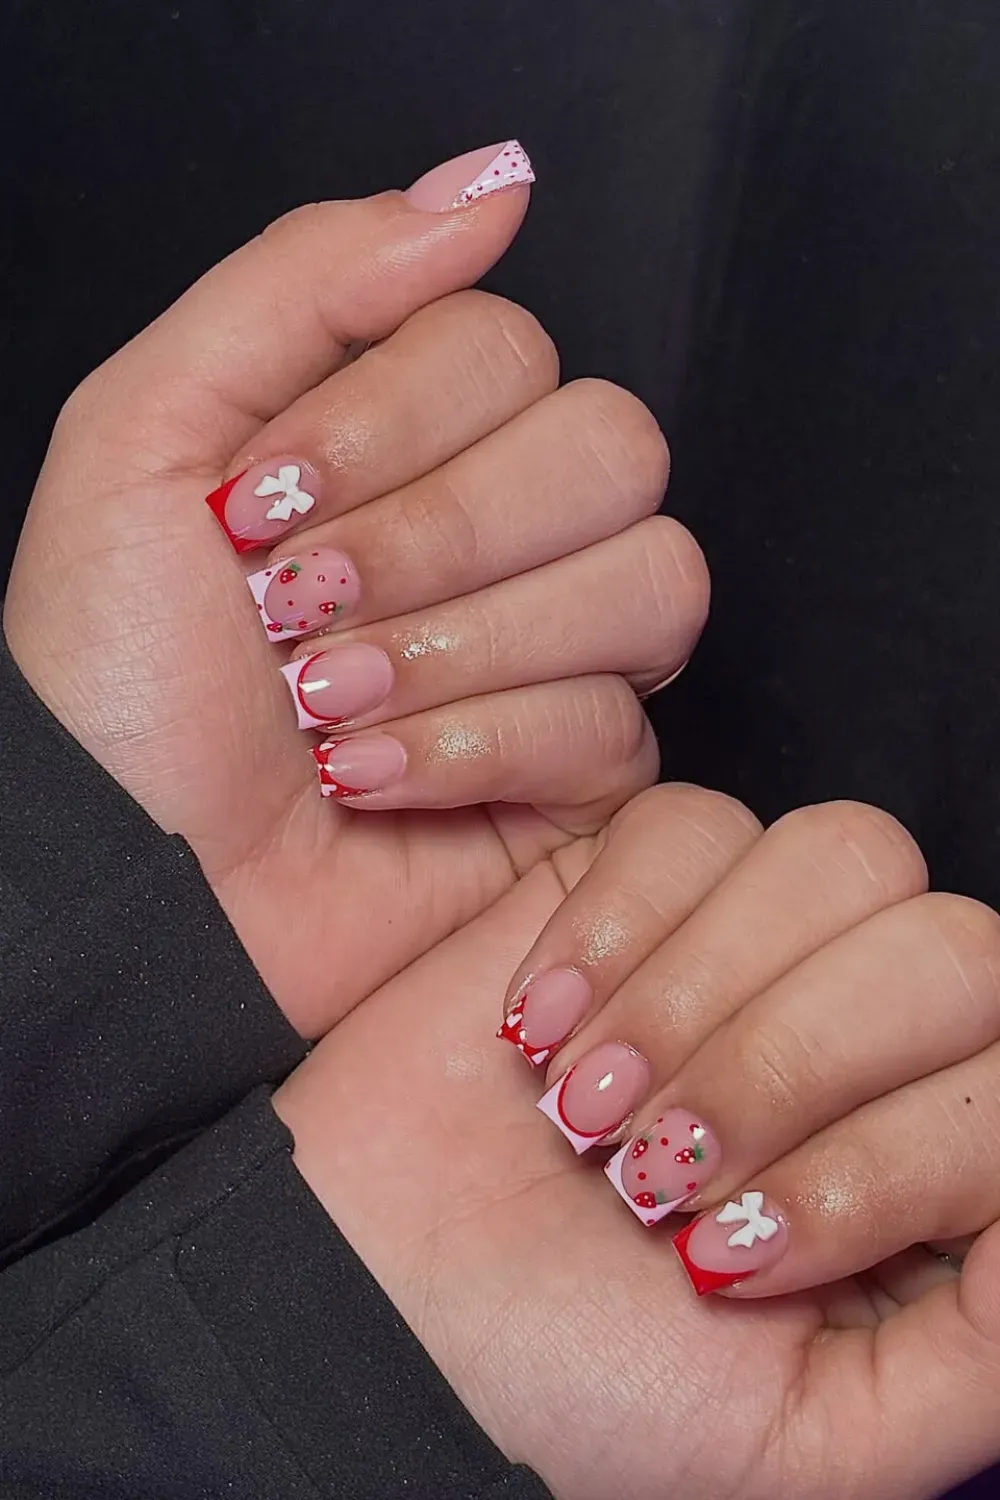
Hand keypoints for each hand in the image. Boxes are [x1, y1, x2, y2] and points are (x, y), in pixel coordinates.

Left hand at [4, 148, 707, 1036]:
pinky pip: (617, 721)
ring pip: (647, 578)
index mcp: (410, 438)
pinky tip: (372, 782)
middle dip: (434, 539)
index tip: (257, 511)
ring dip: (457, 650)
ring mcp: (559, 651)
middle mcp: (504, 531)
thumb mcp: (150, 432)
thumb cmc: (116, 679)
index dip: (394, 424)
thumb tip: (495, 183)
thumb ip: (314, 277)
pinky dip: (471, 750)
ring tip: (327, 711)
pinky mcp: (587, 774)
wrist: (129, 884)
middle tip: (298, 613)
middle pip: (611, 448)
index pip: (510, 346)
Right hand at [276, 789, 999, 1498]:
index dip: (885, 1159)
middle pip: (949, 950)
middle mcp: (864, 1039)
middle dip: (788, 1067)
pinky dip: (610, 928)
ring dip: (696, 999)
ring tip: (583, 1109)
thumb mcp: (818, 1442)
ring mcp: (754, 944)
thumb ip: (991, 1350)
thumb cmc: (581, 1386)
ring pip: (836, 860)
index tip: (726, 1259)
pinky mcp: (635, 879)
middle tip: (652, 1175)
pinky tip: (537, 1027)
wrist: (379, 1306)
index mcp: (927, 1166)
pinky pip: (692, 825)